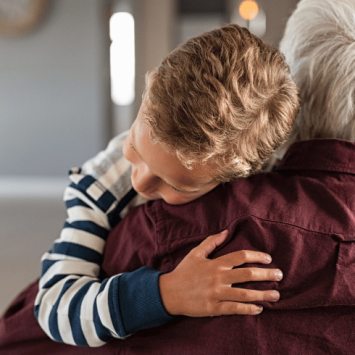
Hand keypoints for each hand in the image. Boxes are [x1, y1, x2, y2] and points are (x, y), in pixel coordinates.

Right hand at [159, 230, 282, 316]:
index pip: (241, 256)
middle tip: (280, 275)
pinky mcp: (213, 308)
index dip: (257, 256)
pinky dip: (248, 309)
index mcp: (216, 263)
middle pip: (247, 275)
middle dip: (266, 275)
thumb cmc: (184, 271)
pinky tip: (259, 309)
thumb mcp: (196, 253)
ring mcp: (216, 294)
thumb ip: (211, 241)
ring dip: (263, 294)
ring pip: (244, 294)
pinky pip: (234, 309)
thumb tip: (226, 231)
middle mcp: (218, 278)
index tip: (268, 259)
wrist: (169, 292)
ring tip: (276, 295)